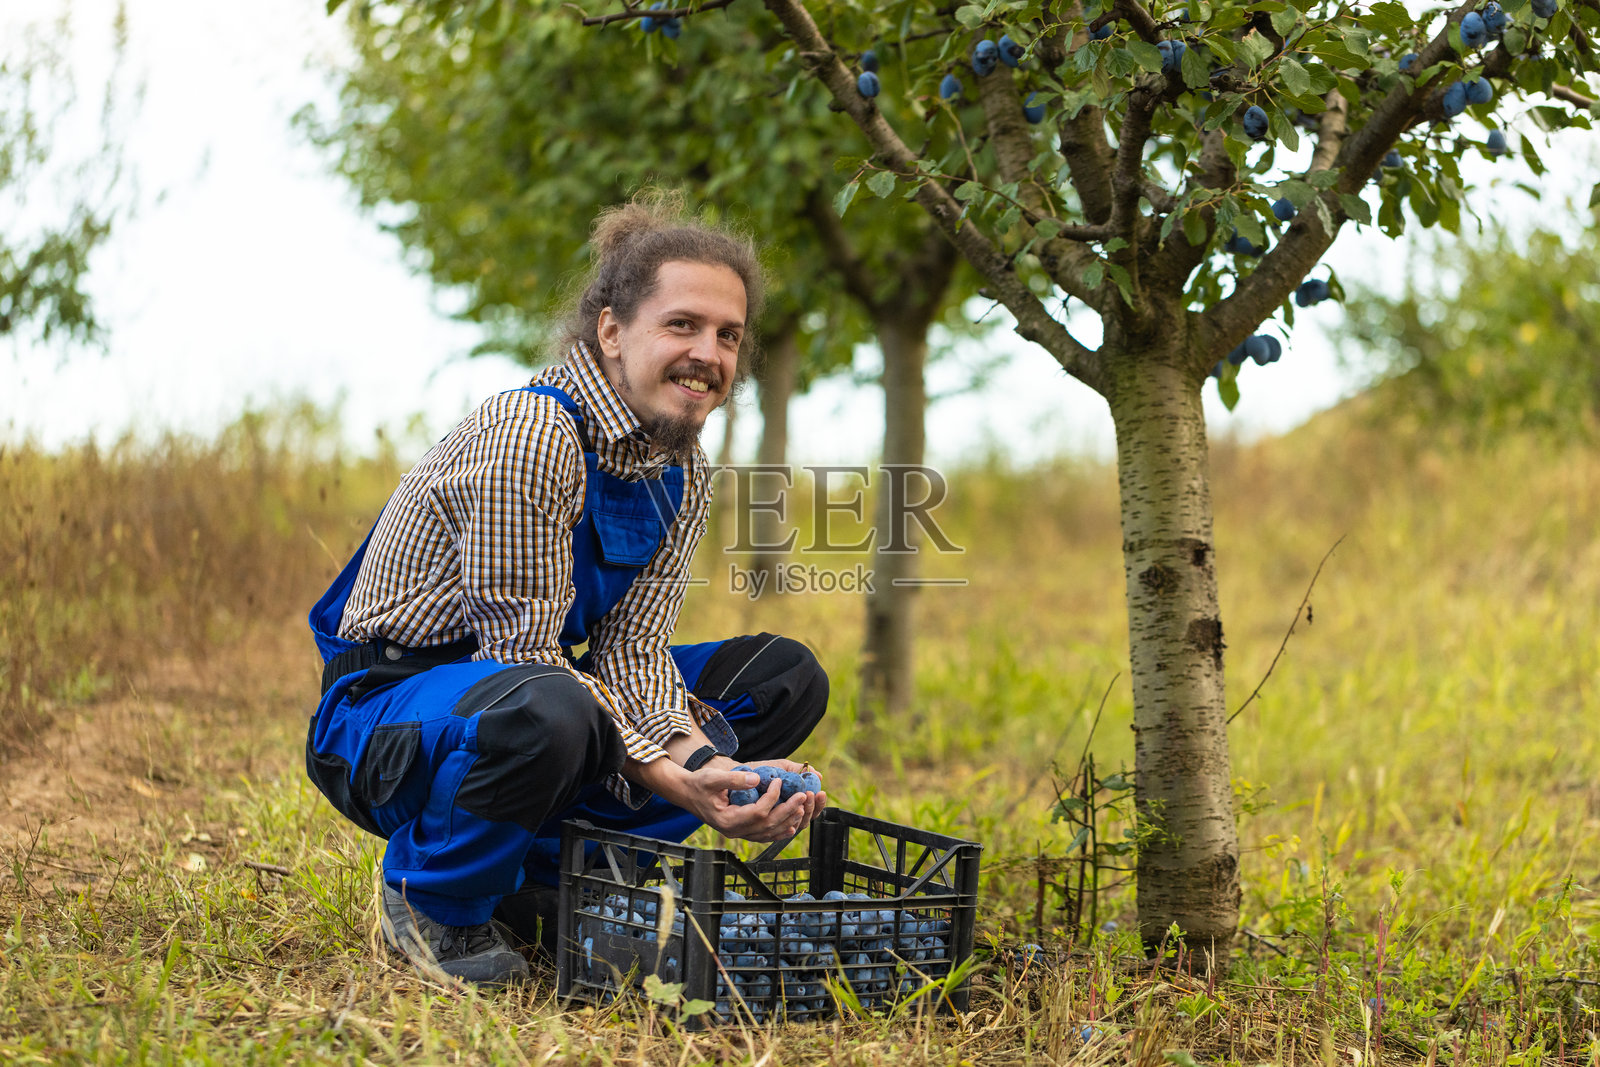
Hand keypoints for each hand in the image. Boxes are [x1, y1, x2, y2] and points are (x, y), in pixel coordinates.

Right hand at [678, 760, 827, 842]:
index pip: (758, 812)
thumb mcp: (713, 778)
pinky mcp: (741, 830)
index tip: (779, 781)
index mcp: (728, 820)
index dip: (772, 798)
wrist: (687, 793)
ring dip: (787, 821)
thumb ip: (734, 779)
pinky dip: (779, 832)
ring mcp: (738, 833)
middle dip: (787, 811)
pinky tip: (791, 826)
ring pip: (768, 833)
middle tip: (802, 796)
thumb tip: (756, 778)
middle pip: (767, 825)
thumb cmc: (699, 784)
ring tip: (801, 808)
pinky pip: (764, 836)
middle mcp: (734, 831)